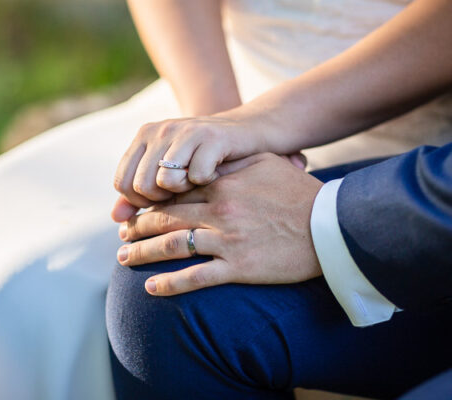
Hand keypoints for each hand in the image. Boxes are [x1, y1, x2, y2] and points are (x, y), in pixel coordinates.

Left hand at [112, 114, 267, 211]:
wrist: (248, 133)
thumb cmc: (204, 158)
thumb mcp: (170, 169)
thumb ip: (140, 193)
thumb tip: (116, 219)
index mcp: (145, 135)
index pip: (123, 182)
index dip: (140, 202)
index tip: (162, 202)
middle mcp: (161, 129)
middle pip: (142, 185)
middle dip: (162, 201)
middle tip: (182, 194)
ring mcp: (186, 131)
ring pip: (164, 181)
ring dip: (183, 192)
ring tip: (196, 185)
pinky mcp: (212, 137)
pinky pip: (195, 175)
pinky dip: (205, 183)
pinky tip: (214, 177)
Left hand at [115, 153, 323, 294]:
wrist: (329, 226)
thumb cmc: (298, 193)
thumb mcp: (264, 164)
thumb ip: (231, 163)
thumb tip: (205, 163)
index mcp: (222, 185)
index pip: (175, 192)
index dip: (150, 200)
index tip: (135, 208)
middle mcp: (219, 212)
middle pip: (166, 218)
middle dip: (138, 226)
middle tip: (122, 233)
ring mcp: (227, 241)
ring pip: (173, 246)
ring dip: (143, 252)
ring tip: (124, 257)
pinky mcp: (238, 267)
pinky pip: (196, 277)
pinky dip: (170, 283)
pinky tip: (150, 288)